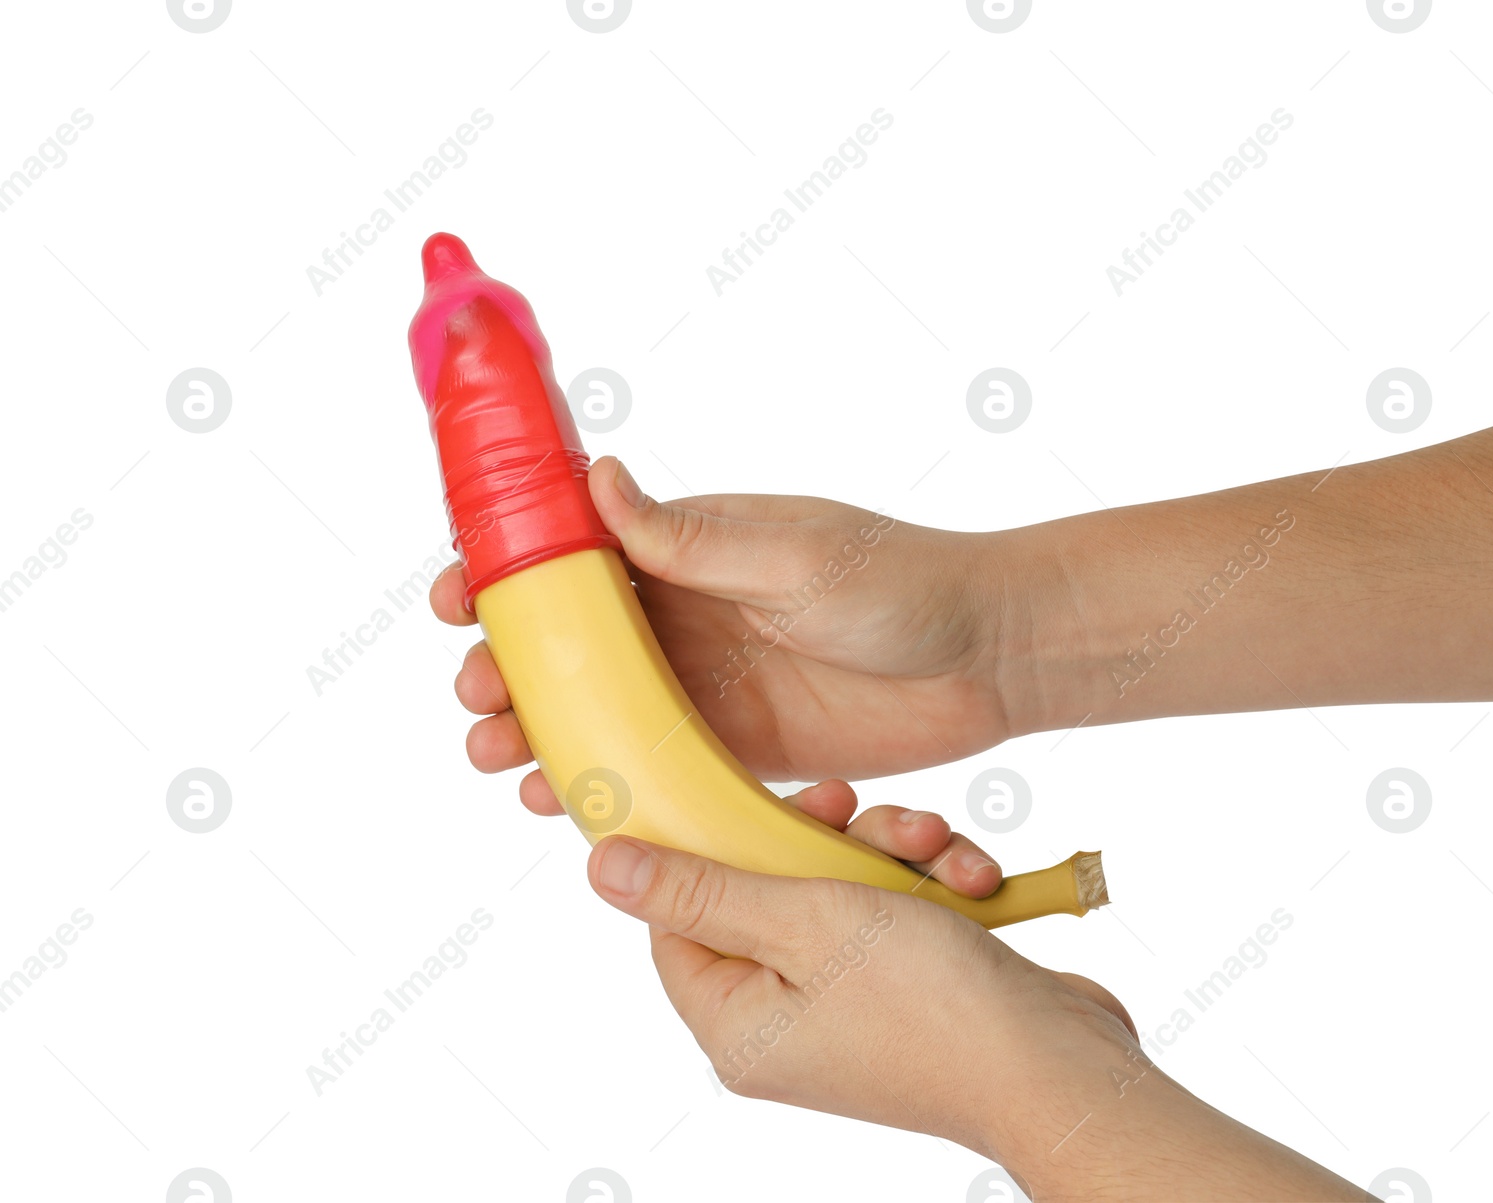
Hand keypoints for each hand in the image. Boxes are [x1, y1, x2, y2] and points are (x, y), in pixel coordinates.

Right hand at [432, 456, 1022, 782]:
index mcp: (687, 549)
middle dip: (508, 667)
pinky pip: (650, 768)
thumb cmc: (902, 583)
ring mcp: (704, 687)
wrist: (987, 658)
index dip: (507, 575)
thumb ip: (692, 535)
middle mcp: (683, 616)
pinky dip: (600, 783)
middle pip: (567, 644)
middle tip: (479, 698)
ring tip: (498, 759)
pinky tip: (561, 804)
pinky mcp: (734, 748)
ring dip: (538, 731)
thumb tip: (596, 479)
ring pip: (595, 712)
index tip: (459, 599)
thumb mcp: (794, 553)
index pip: (573, 555)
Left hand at [587, 838, 1371, 1202]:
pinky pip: (893, 910)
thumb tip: (602, 867)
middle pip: (765, 890)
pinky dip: (929, 884)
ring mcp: (847, 1005)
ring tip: (935, 849)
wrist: (1061, 1068)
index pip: (678, 917)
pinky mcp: (906, 988)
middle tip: (849, 806)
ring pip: (839, 887)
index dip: (708, 846)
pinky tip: (971, 877)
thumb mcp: (805, 922)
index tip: (745, 793)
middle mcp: (782, 1019)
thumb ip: (703, 888)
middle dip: (822, 837)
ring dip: (891, 852)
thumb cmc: (933, 1008)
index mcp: (735, 1020)